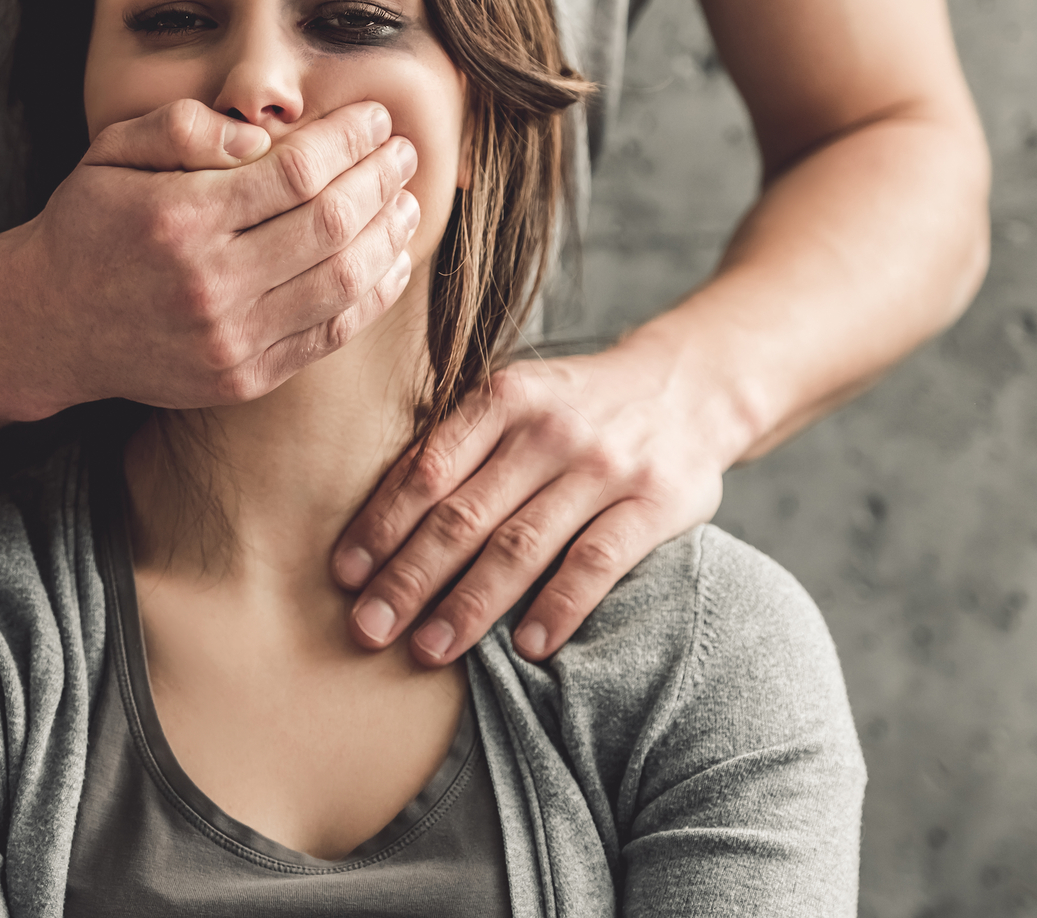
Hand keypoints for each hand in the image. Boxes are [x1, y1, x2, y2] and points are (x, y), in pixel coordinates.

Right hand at [13, 97, 422, 414]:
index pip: (296, 172)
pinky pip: (331, 334)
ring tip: (406, 201)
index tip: (376, 118)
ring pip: (342, 282)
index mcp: (179, 219)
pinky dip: (373, 295)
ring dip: (389, 236)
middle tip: (404, 151)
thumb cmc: (89, 225)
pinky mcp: (244, 378)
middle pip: (331, 225)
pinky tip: (389, 260)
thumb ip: (183, 127)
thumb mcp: (111, 151)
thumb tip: (262, 135)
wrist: (50, 324)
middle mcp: (209, 285)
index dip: (350, 140)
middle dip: (381, 179)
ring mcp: (230, 340)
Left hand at [330, 337, 735, 664]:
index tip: (345, 575)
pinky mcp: (656, 503)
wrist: (691, 385)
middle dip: (409, 577)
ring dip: (469, 604)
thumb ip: (459, 444)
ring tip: (428, 649)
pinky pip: (597, 562)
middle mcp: (551, 429)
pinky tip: (524, 647)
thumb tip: (376, 520)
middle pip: (465, 514)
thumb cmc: (578, 407)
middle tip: (368, 629)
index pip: (429, 469)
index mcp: (505, 397)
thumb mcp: (518, 399)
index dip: (382, 524)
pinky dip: (558, 607)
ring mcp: (606, 466)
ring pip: (522, 544)